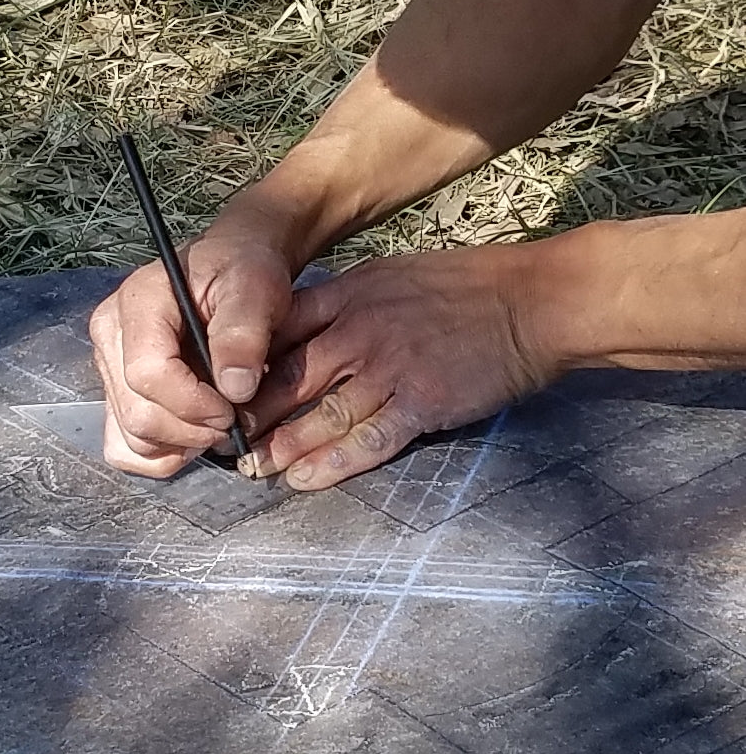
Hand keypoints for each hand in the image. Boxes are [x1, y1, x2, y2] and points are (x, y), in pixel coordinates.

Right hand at [89, 217, 295, 476]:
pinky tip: (192, 435)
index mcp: (138, 302)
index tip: (235, 406)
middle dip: (192, 431)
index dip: (195, 404)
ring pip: (131, 437)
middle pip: (138, 414)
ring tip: (216, 422)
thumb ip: (244, 333)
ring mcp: (108, 366)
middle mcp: (110, 334)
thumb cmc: (243, 273)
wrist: (232, 269)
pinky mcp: (115, 391)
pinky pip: (123, 446)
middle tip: (232, 419)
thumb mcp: (256, 287)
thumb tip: (235, 390)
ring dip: (180, 444)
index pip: (148, 375)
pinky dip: (161, 454)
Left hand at [239, 244, 556, 490]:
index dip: (245, 361)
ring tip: (253, 469)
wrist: (531, 301)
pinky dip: (331, 464)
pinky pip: (367, 441)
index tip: (221, 386)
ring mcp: (389, 369)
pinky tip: (304, 479)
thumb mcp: (392, 274)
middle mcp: (359, 331)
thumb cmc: (466, 285)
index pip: (278, 328)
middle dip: (251, 413)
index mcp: (349, 294)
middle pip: (288, 377)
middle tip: (223, 439)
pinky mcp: (421, 404)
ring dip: (282, 446)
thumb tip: (309, 322)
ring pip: (320, 415)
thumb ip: (348, 300)